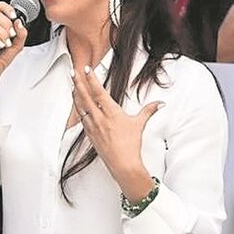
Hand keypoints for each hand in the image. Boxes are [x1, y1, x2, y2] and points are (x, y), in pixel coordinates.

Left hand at [71, 65, 162, 197]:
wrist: (123, 164)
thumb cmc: (131, 145)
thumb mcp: (139, 124)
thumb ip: (149, 111)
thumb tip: (160, 104)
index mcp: (111, 113)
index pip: (99, 92)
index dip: (92, 79)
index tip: (87, 69)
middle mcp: (100, 118)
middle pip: (85, 96)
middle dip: (78, 82)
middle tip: (73, 71)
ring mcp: (93, 126)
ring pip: (81, 106)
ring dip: (76, 94)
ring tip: (73, 84)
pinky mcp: (90, 134)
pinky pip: (81, 118)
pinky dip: (78, 108)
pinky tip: (77, 104)